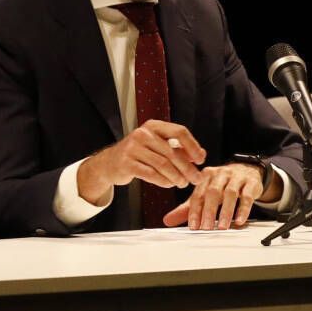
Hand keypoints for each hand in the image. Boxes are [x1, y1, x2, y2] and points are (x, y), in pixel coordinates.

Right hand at [77, 120, 205, 204]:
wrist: (109, 163)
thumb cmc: (139, 155)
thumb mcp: (158, 146)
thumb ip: (179, 149)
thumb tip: (201, 155)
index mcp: (153, 126)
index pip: (179, 131)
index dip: (193, 146)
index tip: (201, 160)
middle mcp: (142, 134)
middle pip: (172, 152)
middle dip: (187, 168)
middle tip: (196, 179)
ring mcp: (133, 148)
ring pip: (163, 165)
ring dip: (176, 177)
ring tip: (182, 184)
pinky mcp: (127, 163)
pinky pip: (151, 174)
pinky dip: (163, 181)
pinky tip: (169, 184)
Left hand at [163, 162, 279, 229]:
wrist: (246, 171)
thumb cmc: (222, 185)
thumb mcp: (204, 194)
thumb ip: (187, 208)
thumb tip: (167, 220)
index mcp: (205, 176)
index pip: (198, 194)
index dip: (194, 211)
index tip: (193, 226)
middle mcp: (220, 174)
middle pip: (213, 193)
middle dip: (208, 211)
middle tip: (206, 228)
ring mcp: (236, 177)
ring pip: (230, 194)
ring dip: (225, 211)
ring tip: (222, 227)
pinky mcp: (251, 183)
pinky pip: (247, 196)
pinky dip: (243, 209)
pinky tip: (239, 221)